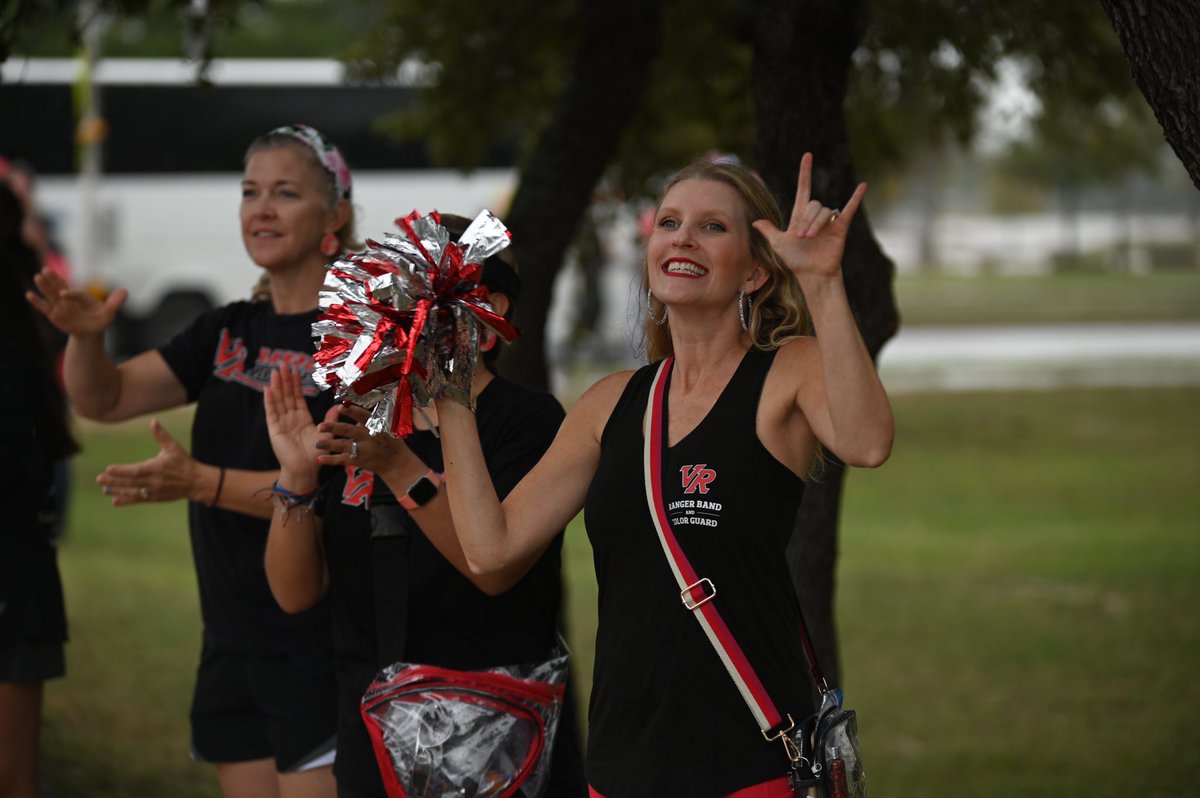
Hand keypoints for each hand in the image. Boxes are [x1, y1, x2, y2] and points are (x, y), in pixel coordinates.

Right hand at [26, 268, 126, 336]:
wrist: (90, 332)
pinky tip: (28, 294)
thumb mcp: (109, 313)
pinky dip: (37, 302)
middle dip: (54, 280)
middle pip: (60, 287)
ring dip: (44, 286)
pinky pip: (44, 307)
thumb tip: (125, 291)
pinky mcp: (53, 314)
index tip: (64, 294)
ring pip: (51, 294)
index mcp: (82, 296)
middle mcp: (69, 298)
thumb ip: (115, 303)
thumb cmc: (100, 321)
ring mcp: (60, 306)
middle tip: (46, 270)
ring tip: (37, 276)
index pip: (76, 294)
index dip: (71, 293)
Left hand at [97, 418, 196, 505]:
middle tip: (99, 479)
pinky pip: (139, 500)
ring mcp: (154, 491)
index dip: (122, 471)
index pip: (136, 470)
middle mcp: (154, 481)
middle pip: (131, 482)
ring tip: (104, 489)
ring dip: (117, 491)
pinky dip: (127, 500)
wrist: (196, 482)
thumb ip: (161, 435)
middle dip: (114, 481)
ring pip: (133, 491)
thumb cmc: (183, 463)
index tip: (109, 469)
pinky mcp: (155, 498)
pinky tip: (115, 501)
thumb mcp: (173, 447)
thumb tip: (153, 421)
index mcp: (156, 468)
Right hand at [263, 366, 321, 478]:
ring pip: (279, 400)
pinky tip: (268, 389)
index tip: (295, 370)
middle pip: (287, 395)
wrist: (305, 469)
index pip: (297, 397)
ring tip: (276, 372)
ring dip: (277, 386)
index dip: (296, 384)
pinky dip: (269, 401)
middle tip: (283, 364)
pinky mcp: (274, 429)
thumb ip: (330, 419)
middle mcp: (290, 418)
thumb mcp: (326, 433)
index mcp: (302, 418)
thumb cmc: (315, 454)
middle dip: (285, 380)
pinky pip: (271, 412)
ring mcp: (281, 422)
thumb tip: (338, 406)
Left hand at [315, 403, 419, 475]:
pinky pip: (343, 460)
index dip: (351, 411)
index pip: (362, 415)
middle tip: (319, 426)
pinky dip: (331, 460)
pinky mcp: (359, 460)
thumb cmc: (388, 440)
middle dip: (333, 428)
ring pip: (343, 446)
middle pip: (349, 431)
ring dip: (329, 444)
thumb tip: (351, 404)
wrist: (396, 462)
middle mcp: (368, 437)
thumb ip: (367, 417)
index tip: (339, 407)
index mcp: (374, 425)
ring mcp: (363, 449)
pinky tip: (319, 459)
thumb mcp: (383, 425)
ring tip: (317, 443)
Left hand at [752, 152, 866, 281]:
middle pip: (814, 205)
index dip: (805, 172)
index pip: (803, 188)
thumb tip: (755, 221)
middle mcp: (815, 216)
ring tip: (810, 238)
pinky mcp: (840, 228)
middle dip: (807, 220)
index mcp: (800, 216)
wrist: (811, 274)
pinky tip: (863, 186)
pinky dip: (856, 198)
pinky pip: (849, 210)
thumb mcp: (778, 244)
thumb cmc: (794, 261)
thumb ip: (769, 231)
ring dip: (816, 223)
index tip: (807, 155)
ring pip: (825, 211)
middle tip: (801, 237)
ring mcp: (829, 222)